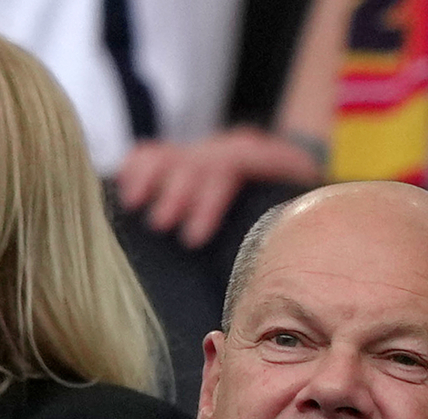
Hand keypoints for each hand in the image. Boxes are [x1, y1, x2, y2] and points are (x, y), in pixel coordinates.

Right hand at [116, 127, 322, 248]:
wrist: (298, 164)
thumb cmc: (300, 201)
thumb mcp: (304, 206)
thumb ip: (289, 222)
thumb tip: (277, 262)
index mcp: (266, 156)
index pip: (231, 169)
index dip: (208, 202)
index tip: (193, 238)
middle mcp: (232, 147)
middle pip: (197, 162)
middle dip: (176, 194)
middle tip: (161, 226)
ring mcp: (208, 149)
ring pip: (171, 154)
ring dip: (149, 179)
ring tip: (133, 206)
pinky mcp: (188, 154)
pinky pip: (154, 152)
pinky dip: (136, 168)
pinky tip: (122, 190)